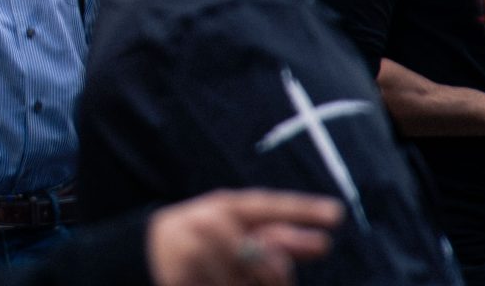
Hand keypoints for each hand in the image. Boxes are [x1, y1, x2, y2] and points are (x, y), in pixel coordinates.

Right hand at [145, 190, 338, 285]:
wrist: (148, 250)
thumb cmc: (206, 240)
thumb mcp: (240, 231)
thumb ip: (280, 237)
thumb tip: (322, 243)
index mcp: (227, 206)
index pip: (270, 206)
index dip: (303, 209)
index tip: (337, 214)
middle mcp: (209, 220)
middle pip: (267, 259)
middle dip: (276, 277)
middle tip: (276, 281)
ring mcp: (193, 248)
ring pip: (247, 281)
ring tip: (231, 278)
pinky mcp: (180, 275)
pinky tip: (217, 281)